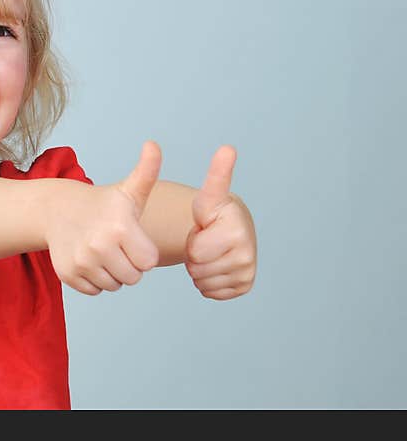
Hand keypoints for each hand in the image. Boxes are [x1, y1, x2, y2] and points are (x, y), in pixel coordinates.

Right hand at [46, 141, 161, 295]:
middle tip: (116, 245)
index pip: (148, 263)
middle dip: (128, 265)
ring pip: (113, 286)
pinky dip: (94, 279)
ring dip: (111, 273)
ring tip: (102, 251)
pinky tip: (88, 259)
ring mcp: (81, 261)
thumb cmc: (103, 204)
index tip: (131, 237)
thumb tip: (153, 144)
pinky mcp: (67, 273)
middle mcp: (99, 245)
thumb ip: (147, 172)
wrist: (58, 209)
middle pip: (132, 278)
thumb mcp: (128, 190)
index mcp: (120, 227)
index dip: (143, 252)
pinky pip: (94, 290)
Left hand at [185, 145, 256, 299]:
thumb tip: (228, 148)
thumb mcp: (209, 196)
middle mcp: (247, 252)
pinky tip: (214, 264)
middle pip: (196, 268)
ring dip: (198, 268)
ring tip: (209, 251)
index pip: (196, 251)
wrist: (228, 230)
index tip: (208, 227)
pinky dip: (206, 282)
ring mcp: (247, 271)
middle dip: (193, 256)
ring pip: (201, 281)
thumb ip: (217, 176)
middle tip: (203, 241)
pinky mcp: (245, 285)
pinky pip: (210, 291)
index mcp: (236, 230)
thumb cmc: (213, 212)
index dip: (194, 241)